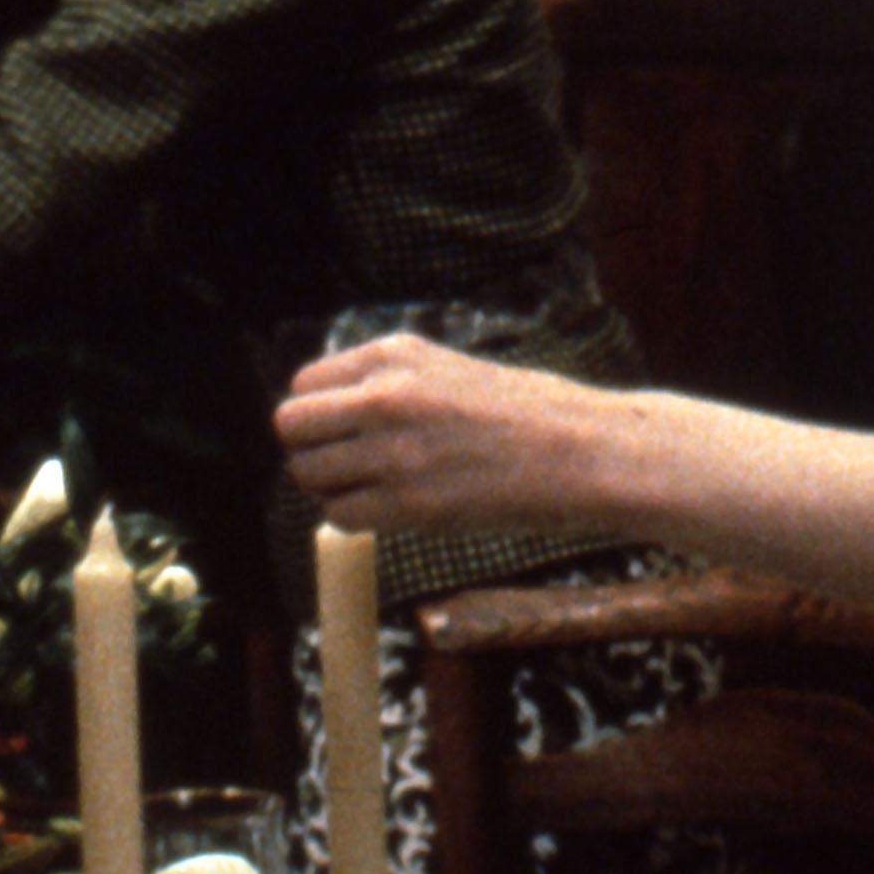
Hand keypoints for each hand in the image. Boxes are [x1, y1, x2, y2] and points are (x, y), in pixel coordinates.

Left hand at [273, 334, 613, 536]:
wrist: (582, 450)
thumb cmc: (527, 412)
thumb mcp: (449, 370)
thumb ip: (390, 383)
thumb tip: (335, 414)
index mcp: (394, 355)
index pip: (305, 383)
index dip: (318, 414)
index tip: (343, 432)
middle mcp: (386, 396)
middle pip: (291, 425)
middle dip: (310, 449)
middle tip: (344, 464)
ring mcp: (395, 451)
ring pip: (309, 474)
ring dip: (332, 487)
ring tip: (374, 489)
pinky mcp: (411, 504)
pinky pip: (340, 515)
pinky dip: (354, 518)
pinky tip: (389, 511)